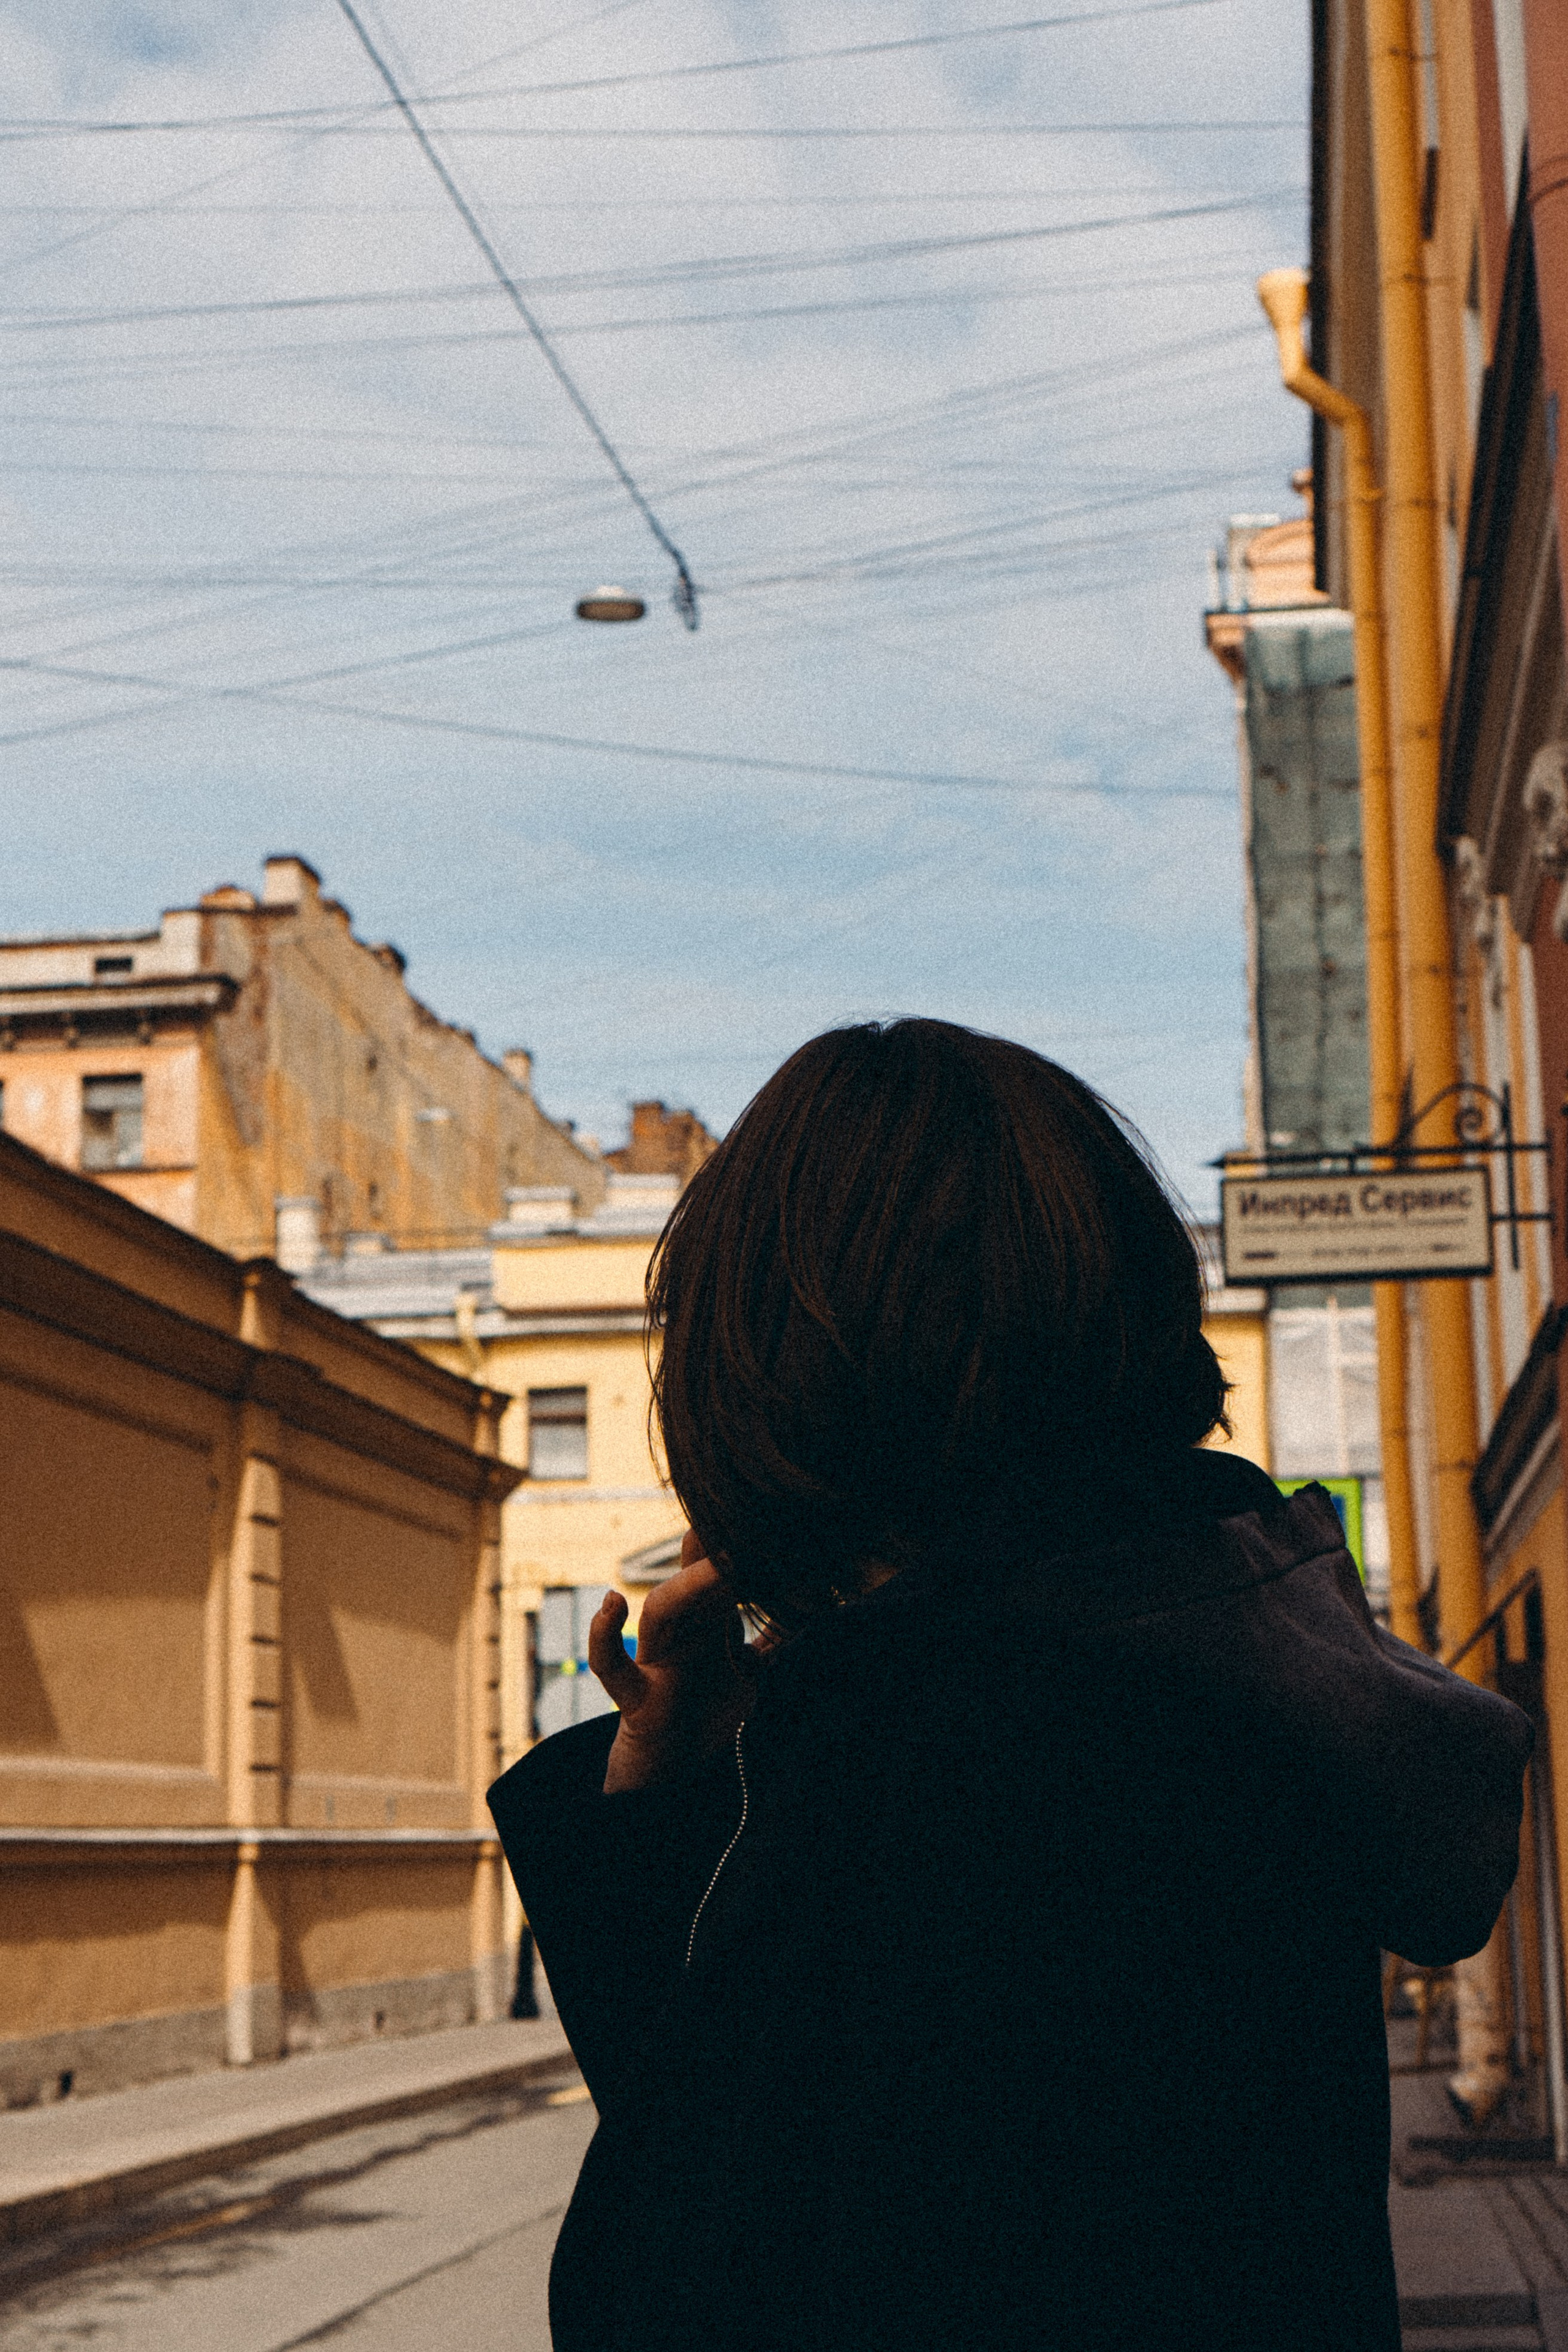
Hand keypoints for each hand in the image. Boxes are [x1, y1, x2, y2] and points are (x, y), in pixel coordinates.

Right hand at [588, 1529, 756, 1792]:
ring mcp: (655, 1658)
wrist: (682, 1769)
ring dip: (688, 1586)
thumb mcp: (754, 1672)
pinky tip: (612, 1603)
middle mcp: (681, 1630)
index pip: (721, 1571)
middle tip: (748, 1525)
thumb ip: (773, 1642)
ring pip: (662, 1610)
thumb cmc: (714, 1712)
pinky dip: (604, 1636)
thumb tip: (813, 1610)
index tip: (770, 1520)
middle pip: (694, 1579)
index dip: (740, 1546)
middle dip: (719, 1552)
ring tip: (718, 1563)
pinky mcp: (636, 1697)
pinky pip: (611, 1666)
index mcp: (709, 1620)